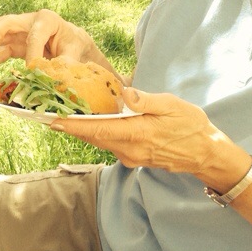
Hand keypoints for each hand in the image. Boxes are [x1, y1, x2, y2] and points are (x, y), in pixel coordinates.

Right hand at [0, 9, 112, 76]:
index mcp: (47, 19)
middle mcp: (30, 22)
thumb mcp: (76, 51)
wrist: (75, 46)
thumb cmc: (76, 45)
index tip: (32, 70)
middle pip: (6, 24)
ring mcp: (21, 33)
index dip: (32, 52)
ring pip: (0, 37)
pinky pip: (2, 50)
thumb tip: (55, 75)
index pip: (34, 34)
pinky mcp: (17, 44)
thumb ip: (66, 61)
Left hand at [52, 89, 227, 177]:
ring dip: (80, 129)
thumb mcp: (172, 106)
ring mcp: (130, 156)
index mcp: (137, 135)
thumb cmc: (191, 126)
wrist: (206, 155)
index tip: (51, 119)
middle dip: (68, 125)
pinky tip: (88, 120)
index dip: (72, 125)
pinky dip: (96, 132)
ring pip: (99, 140)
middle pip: (92, 136)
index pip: (97, 130)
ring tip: (60, 114)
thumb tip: (126, 93)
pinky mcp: (133, 157)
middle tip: (45, 113)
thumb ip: (147, 101)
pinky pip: (109, 143)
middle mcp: (129, 149)